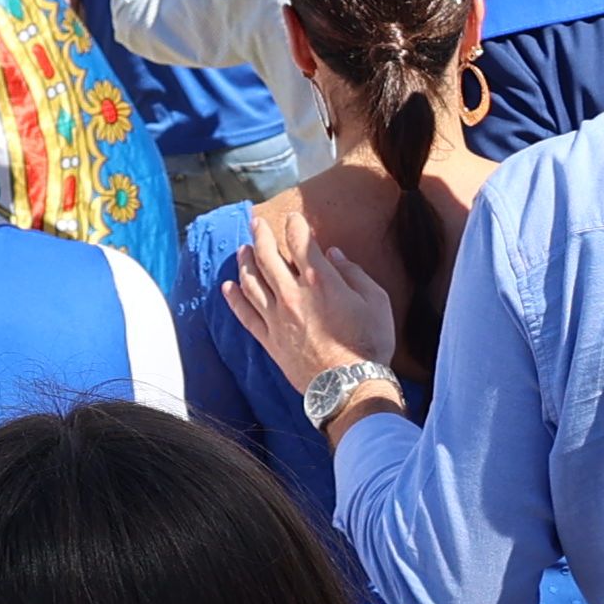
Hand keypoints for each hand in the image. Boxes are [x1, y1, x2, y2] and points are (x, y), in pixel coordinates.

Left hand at [227, 225, 398, 384]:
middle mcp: (293, 294)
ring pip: (252, 282)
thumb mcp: (376, 301)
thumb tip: (334, 255)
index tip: (293, 217)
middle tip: (256, 222)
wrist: (349, 386)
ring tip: (242, 249)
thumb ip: (354, 273)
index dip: (295, 225)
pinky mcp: (269, 339)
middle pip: (267, 256)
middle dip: (261, 235)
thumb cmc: (369, 343)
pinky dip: (234, 299)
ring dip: (245, 262)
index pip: (300, 241)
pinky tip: (227, 287)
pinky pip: (245, 314)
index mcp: (320, 280)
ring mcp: (277, 317)